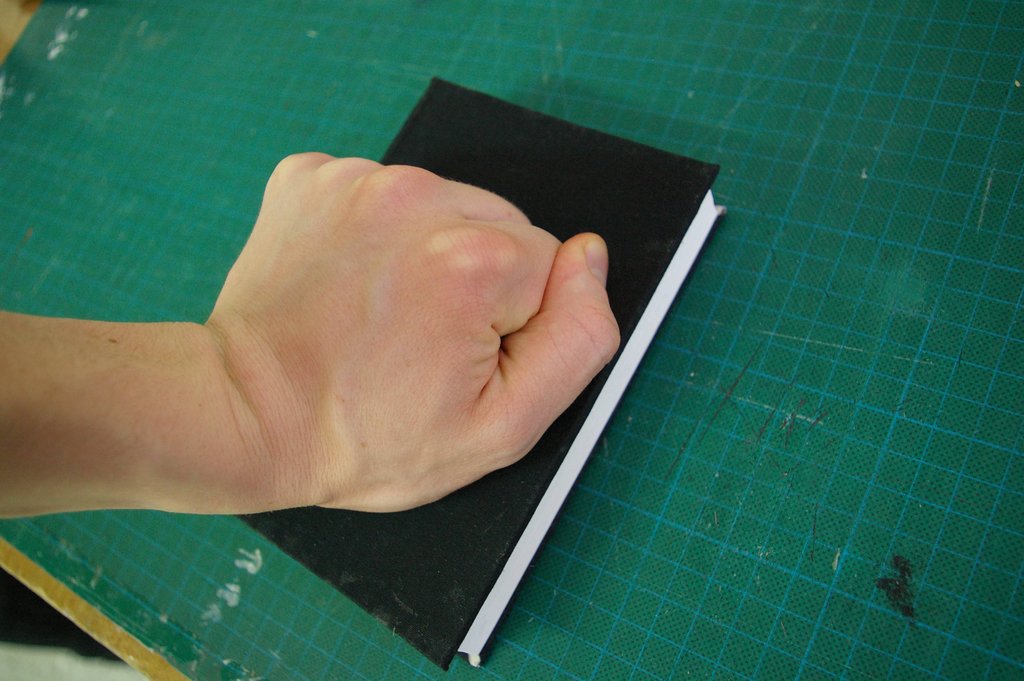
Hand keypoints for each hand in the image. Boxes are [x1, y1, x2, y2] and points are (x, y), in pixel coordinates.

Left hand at [207, 154, 619, 511]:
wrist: (243, 416)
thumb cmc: (365, 438)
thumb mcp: (502, 429)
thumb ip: (577, 342)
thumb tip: (590, 258)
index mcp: (472, 260)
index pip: (548, 267)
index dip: (514, 325)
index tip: (456, 360)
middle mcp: (416, 198)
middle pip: (500, 226)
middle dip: (477, 282)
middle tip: (419, 342)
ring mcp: (356, 180)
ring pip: (446, 206)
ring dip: (428, 253)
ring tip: (380, 314)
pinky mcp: (312, 176)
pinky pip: (385, 193)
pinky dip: (377, 232)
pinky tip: (349, 281)